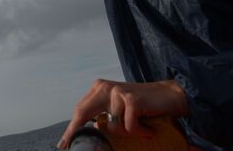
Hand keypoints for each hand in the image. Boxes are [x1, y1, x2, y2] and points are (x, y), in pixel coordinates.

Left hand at [56, 79, 188, 148]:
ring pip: (111, 126)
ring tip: (141, 129)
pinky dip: (140, 132)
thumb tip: (88, 131)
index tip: (63, 144)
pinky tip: (148, 128)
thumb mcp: (118, 107)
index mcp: (98, 88)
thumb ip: (103, 113)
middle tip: (76, 148)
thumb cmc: (143, 105)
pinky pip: (128, 127)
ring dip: (127, 134)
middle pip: (82, 113)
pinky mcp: (131, 99)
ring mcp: (117, 92)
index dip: (71, 129)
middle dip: (78, 133)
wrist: (170, 95)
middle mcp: (104, 87)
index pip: (80, 110)